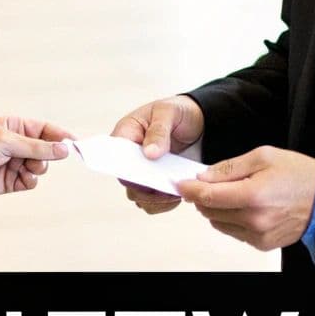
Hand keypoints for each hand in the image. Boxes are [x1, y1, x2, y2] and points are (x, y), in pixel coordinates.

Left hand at [0, 117, 72, 197]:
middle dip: (48, 155)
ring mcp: (15, 162)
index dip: (61, 136)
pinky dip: (32, 181)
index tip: (75, 144)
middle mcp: (18, 144)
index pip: (46, 129)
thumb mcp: (6, 141)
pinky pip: (31, 181)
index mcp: (16, 126)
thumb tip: (64, 149)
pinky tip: (25, 179)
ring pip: (41, 166)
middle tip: (41, 159)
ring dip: (39, 168)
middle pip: (47, 149)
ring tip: (28, 168)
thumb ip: (36, 146)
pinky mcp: (11, 181)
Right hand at [110, 96, 205, 213]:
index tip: (146, 177)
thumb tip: (149, 153)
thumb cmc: (177, 112)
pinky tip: (179, 195)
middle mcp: (130, 157)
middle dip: (147, 189)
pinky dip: (166, 203)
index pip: (116, 159)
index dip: (127, 171)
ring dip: (156, 200)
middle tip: (168, 185)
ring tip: (175, 193)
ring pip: (139, 197)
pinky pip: (154, 203)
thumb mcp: (168, 113)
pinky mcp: (156, 183)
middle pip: (128, 183)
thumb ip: (158, 131)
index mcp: (125, 135)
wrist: (198, 122)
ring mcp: (143, 171)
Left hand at [174, 146, 314, 250]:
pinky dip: (232, 219)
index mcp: (253, 195)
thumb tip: (204, 177)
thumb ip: (230, 168)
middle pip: (210, 211)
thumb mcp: (264, 156)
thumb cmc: (300, 175)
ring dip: (218, 208)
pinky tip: (246, 206)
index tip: (181, 184)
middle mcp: (254, 220)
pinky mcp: (262, 244)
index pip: (207, 196)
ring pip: (219, 223)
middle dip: (204, 196)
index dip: (189, 189)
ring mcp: (258, 235)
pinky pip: (234, 232)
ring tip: (235, 193)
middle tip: (208, 183)